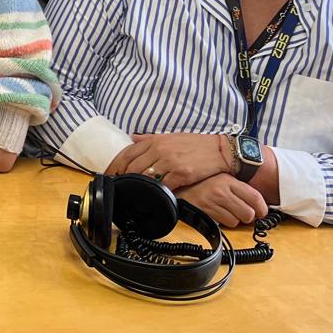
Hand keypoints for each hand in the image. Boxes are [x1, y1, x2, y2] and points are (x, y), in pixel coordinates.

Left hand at [106, 132, 230, 189]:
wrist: (221, 150)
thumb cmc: (195, 144)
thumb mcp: (170, 136)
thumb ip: (149, 138)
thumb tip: (131, 137)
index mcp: (155, 141)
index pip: (127, 153)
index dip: (116, 166)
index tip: (111, 175)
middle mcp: (160, 150)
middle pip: (133, 168)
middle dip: (125, 179)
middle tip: (122, 188)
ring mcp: (170, 162)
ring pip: (146, 178)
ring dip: (140, 186)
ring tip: (137, 193)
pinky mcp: (181, 174)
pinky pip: (163, 186)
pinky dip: (158, 192)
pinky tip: (156, 196)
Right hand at [176, 174, 268, 227]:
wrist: (177, 185)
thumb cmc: (200, 183)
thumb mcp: (221, 178)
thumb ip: (238, 188)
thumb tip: (257, 204)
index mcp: (228, 180)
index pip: (255, 197)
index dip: (261, 209)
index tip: (261, 212)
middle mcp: (222, 189)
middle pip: (249, 213)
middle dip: (248, 217)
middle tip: (243, 214)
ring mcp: (213, 201)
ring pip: (237, 221)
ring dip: (235, 220)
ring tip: (227, 212)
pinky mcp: (206, 210)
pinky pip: (226, 224)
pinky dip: (225, 222)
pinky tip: (218, 214)